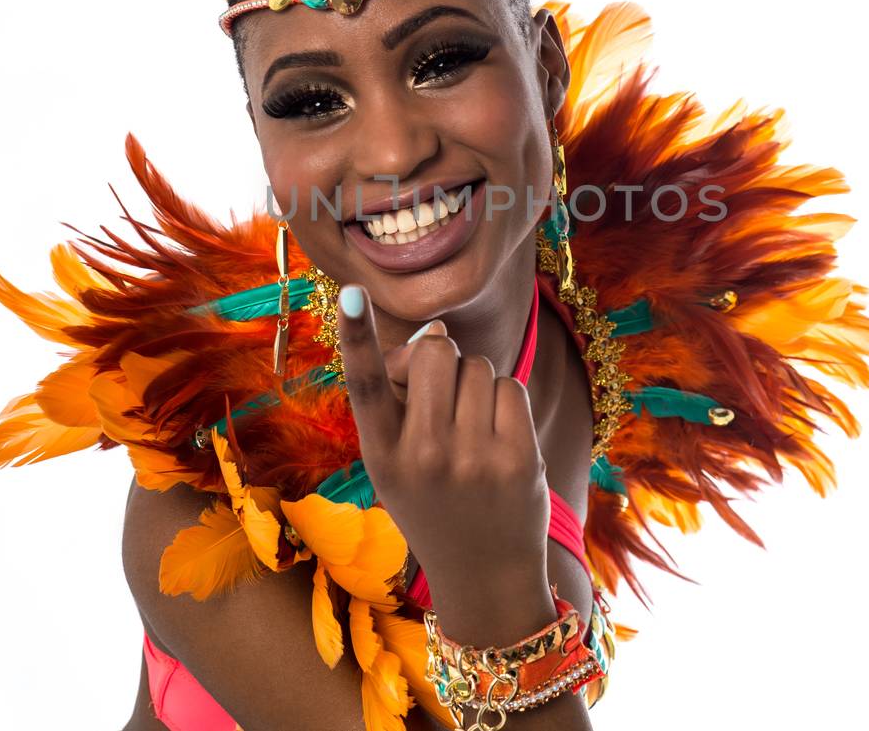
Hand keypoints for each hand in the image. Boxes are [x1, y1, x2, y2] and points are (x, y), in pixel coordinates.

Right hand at [337, 284, 550, 597]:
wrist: (485, 576)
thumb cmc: (435, 505)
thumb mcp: (399, 466)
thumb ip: (405, 402)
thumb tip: (438, 331)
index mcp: (382, 456)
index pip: (365, 384)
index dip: (356, 335)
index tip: (351, 292)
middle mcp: (424, 456)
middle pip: (435, 355)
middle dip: (440, 361)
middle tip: (442, 396)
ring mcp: (474, 458)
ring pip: (477, 366)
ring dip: (475, 384)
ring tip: (471, 429)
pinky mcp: (518, 459)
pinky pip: (509, 387)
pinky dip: (503, 401)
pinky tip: (498, 437)